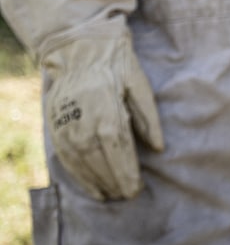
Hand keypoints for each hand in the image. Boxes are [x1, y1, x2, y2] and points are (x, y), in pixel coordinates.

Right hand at [42, 28, 163, 200]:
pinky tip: (92, 187)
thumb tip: (159, 148)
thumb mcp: (139, 85)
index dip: (126, 172)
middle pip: (99, 160)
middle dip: (114, 181)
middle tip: (127, 195)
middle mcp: (84, 121)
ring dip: (96, 182)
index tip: (137, 189)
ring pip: (81, 162)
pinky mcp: (55, 124)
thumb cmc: (117, 66)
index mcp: (108, 111)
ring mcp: (66, 123)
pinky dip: (79, 175)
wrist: (80, 48)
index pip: (118, 150)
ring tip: (111, 195)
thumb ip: (149, 118)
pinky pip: (66, 156)